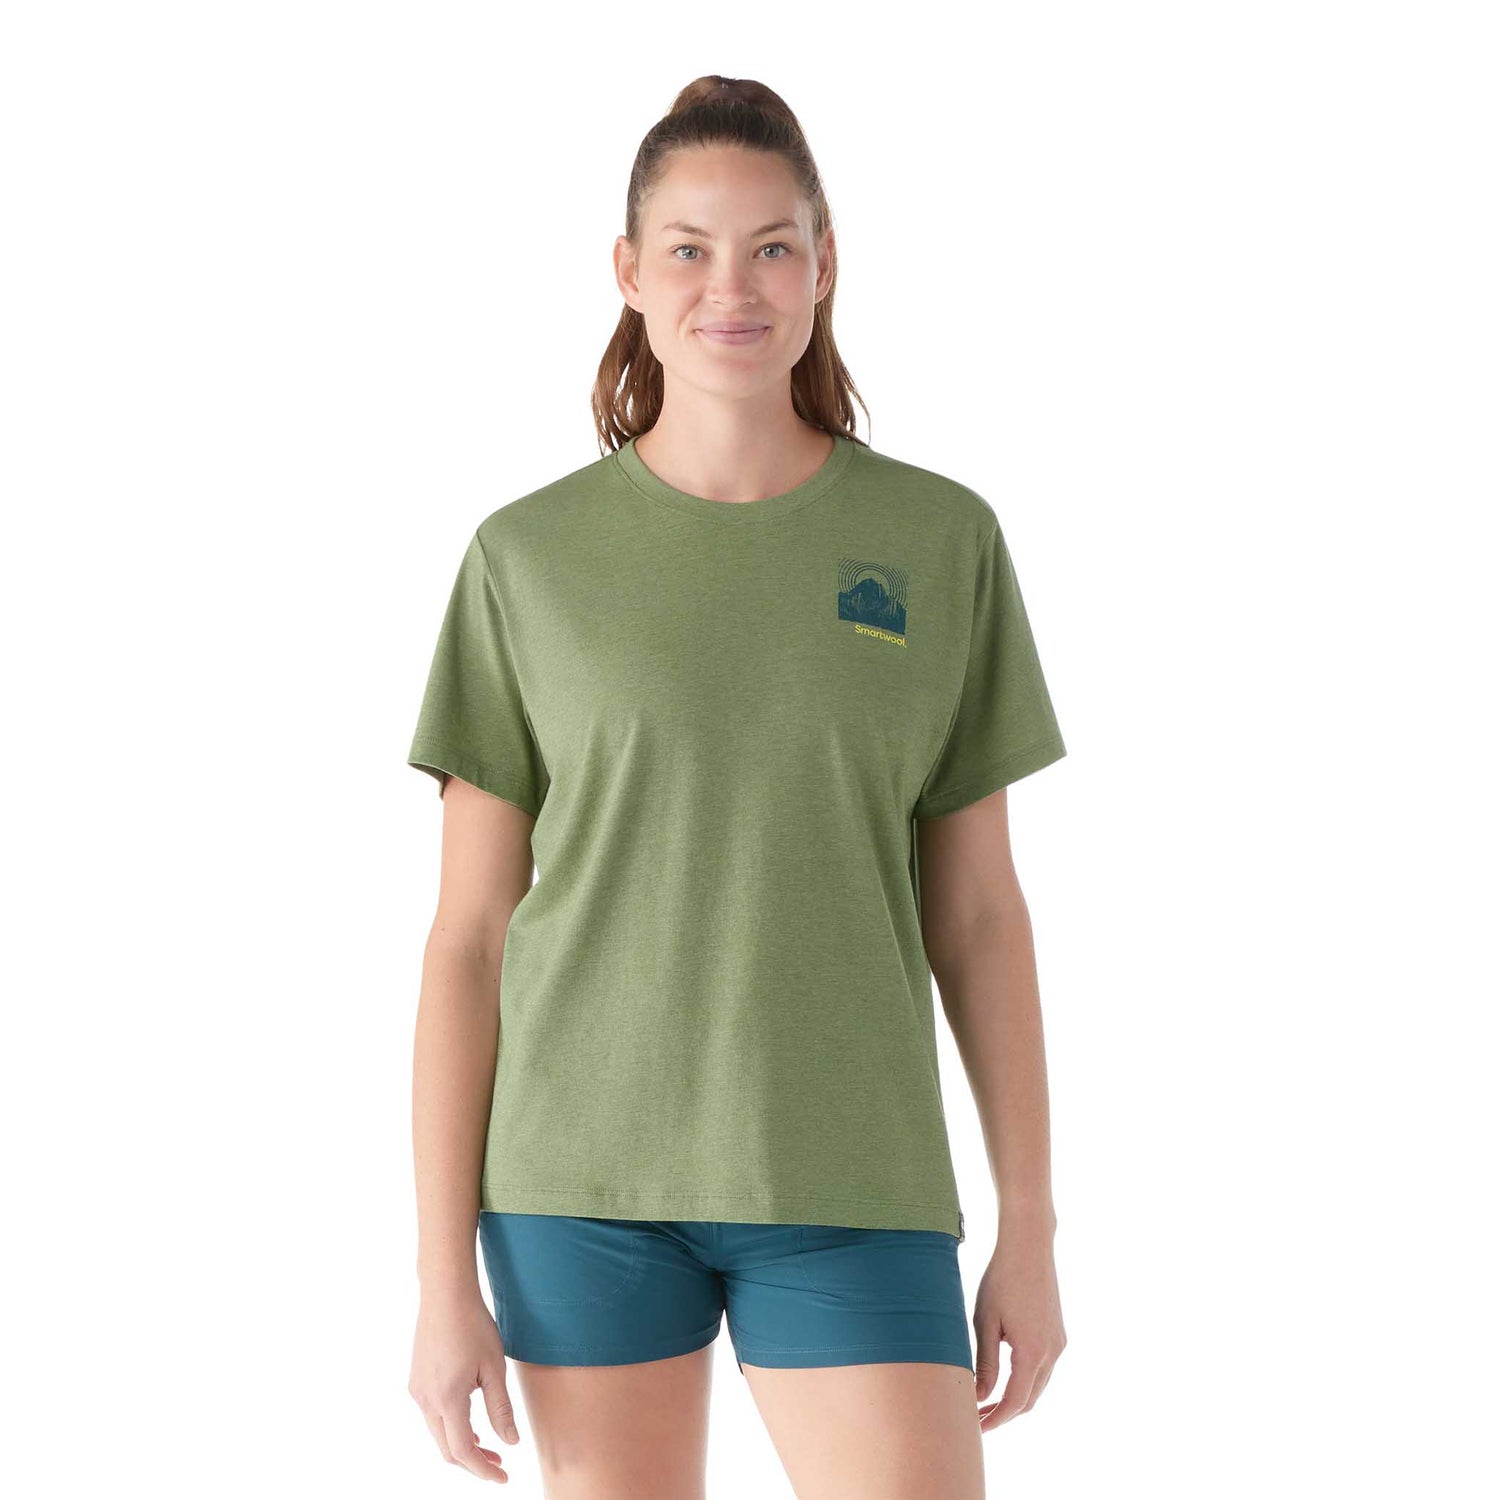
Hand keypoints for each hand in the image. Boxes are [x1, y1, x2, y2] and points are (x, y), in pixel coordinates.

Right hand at [409, 1286, 521, 1483]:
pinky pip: (432, 1416)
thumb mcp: (494, 1368)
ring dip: (461, 1444)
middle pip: (447, 1449)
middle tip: (500, 1464)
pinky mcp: (416, 1381)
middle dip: (473, 1462)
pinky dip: (451, 1427)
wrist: (445, 1294)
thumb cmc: (474, 1326)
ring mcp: (417, 1391)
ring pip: (438, 1434)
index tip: (503, 1478)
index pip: (463, 1451)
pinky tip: (469, 1420)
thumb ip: (501, 1409)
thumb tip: (511, 1443)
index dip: (483, 1470)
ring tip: (488, 1444)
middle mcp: (426, 1400)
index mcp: (448, 1399)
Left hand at [972, 1209, 1066, 1430]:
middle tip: (977, 1418)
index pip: (1014, 1402)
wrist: (1029, 1246)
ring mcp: (1058, 1343)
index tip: (976, 1428)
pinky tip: (1006, 1376)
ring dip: (1016, 1398)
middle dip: (1004, 1413)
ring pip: (1038, 1385)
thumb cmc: (1001, 1280)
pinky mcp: (1058, 1333)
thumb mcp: (986, 1322)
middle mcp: (1052, 1353)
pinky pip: (1044, 1368)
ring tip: (987, 1401)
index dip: (995, 1419)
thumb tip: (980, 1397)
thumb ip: (985, 1364)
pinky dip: (1026, 1380)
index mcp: (1032, 1353)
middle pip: (1030, 1399)